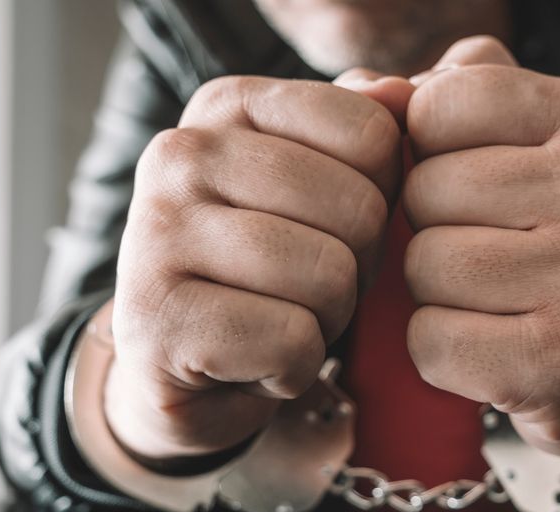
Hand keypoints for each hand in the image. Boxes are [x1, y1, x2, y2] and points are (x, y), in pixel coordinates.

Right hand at [106, 73, 412, 459]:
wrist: (187, 370)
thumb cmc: (270, 272)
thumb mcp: (321, 188)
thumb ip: (363, 133)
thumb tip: (404, 94)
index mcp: (227, 104)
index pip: (373, 135)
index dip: (380, 201)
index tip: (333, 229)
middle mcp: (179, 154)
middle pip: (359, 209)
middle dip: (358, 268)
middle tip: (308, 290)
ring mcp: (155, 234)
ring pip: (330, 277)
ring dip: (328, 322)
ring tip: (281, 322)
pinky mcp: (157, 321)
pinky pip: (294, 342)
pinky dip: (294, 370)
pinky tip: (255, 363)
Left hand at [403, 37, 559, 460]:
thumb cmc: (554, 243)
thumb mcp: (531, 147)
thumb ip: (454, 93)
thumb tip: (367, 90)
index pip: (438, 105)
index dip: (428, 154)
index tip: (471, 188)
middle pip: (424, 191)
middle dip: (429, 228)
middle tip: (484, 255)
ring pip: (424, 266)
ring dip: (433, 293)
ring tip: (489, 301)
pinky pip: (431, 340)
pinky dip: (440, 351)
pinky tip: (489, 348)